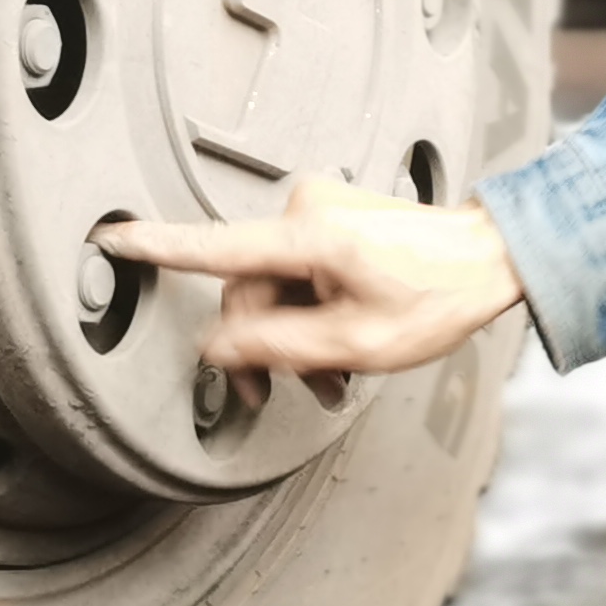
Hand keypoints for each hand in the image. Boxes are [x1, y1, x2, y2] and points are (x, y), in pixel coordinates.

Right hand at [98, 176, 524, 390]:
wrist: (494, 258)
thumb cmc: (442, 293)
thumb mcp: (359, 344)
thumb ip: (280, 347)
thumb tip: (219, 349)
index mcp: (308, 237)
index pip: (214, 248)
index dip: (157, 249)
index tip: (110, 238)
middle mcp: (305, 212)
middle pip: (249, 289)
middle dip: (262, 345)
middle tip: (276, 393)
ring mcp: (320, 211)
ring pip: (276, 287)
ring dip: (292, 337)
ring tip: (328, 381)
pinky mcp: (334, 219)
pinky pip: (299, 272)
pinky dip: (311, 311)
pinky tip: (336, 350)